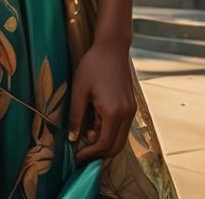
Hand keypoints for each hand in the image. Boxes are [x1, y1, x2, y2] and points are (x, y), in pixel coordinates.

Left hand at [68, 39, 136, 160]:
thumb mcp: (80, 89)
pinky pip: (123, 128)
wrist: (112, 47)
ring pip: (121, 139)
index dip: (89, 154)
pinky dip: (111, 133)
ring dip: (105, 145)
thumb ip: (76, 115)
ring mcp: (131, 110)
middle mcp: (127, 114)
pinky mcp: (132, 105)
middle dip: (99, 155)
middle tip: (81, 156)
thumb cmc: (93, 65)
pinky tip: (95, 128)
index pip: (104, 144)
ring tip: (86, 143)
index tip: (76, 158)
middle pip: (116, 147)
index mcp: (113, 112)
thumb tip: (72, 138)